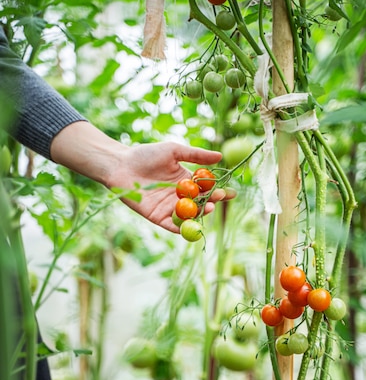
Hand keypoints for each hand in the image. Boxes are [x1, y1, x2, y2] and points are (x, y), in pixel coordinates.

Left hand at [50, 122, 235, 232]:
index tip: (230, 192)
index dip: (218, 191)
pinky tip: (190, 224)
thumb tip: (220, 156)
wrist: (121, 165)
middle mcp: (180, 197)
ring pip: (189, 216)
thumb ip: (196, 155)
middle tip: (217, 198)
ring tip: (207, 207)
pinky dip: (181, 228)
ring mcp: (169, 208)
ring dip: (199, 215)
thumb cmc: (145, 155)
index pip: (206, 189)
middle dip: (211, 202)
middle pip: (200, 204)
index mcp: (186, 181)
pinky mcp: (157, 217)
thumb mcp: (174, 150)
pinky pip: (172, 225)